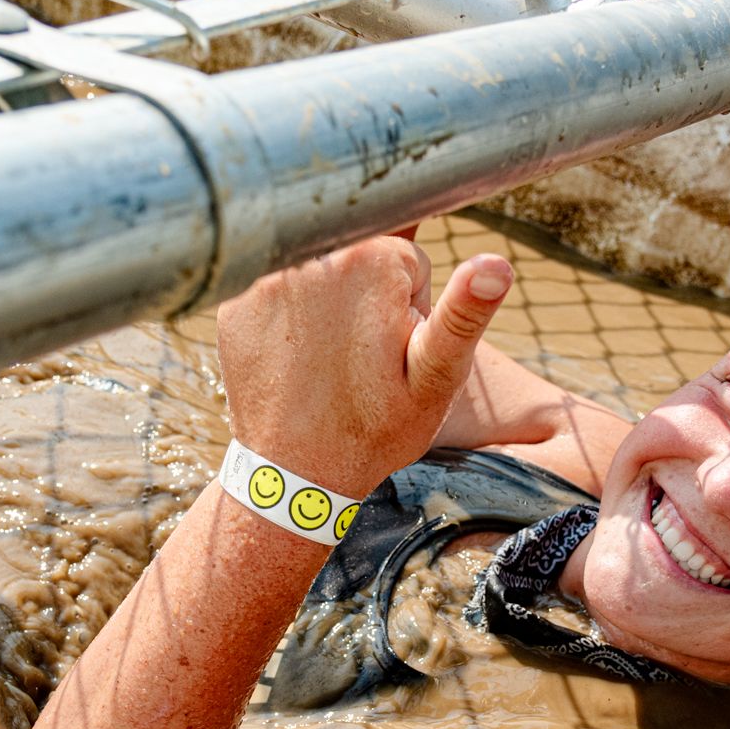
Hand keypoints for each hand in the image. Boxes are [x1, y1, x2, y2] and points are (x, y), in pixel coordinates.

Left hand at [217, 237, 513, 499]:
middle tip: (362, 357)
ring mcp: (266, 274)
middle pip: (361, 254)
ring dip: (327, 302)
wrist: (294, 475)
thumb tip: (496, 263)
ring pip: (318, 268)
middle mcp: (313, 252)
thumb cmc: (373, 432)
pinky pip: (275, 287)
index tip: (395, 349)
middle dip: (369, 296)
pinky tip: (294, 358)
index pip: (408, 260)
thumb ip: (463, 315)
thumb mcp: (433, 380)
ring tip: (329, 361)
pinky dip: (287, 314)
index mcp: (372, 262)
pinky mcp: (233, 298)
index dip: (410, 306)